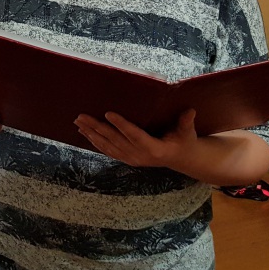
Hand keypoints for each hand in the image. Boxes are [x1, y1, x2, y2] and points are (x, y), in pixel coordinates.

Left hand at [74, 109, 197, 167]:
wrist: (181, 158)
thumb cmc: (184, 141)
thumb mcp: (188, 133)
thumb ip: (186, 123)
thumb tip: (190, 111)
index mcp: (154, 149)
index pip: (134, 134)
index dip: (121, 124)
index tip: (108, 113)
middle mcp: (139, 155)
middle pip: (115, 140)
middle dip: (97, 127)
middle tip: (81, 116)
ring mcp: (131, 158)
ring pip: (107, 146)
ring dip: (91, 134)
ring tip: (78, 122)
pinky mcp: (126, 159)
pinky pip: (108, 151)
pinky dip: (95, 142)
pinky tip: (84, 133)